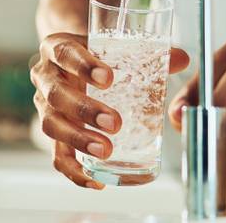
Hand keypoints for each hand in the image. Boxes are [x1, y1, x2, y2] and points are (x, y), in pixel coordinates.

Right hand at [31, 32, 189, 188]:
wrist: (70, 62)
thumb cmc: (94, 54)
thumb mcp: (113, 46)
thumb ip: (147, 52)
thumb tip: (181, 59)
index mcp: (58, 48)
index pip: (65, 53)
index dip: (83, 66)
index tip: (107, 78)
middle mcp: (46, 77)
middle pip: (56, 95)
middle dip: (84, 110)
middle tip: (114, 123)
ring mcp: (44, 107)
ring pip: (51, 125)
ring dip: (78, 139)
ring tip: (105, 150)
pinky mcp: (52, 133)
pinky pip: (57, 155)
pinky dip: (74, 170)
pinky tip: (95, 180)